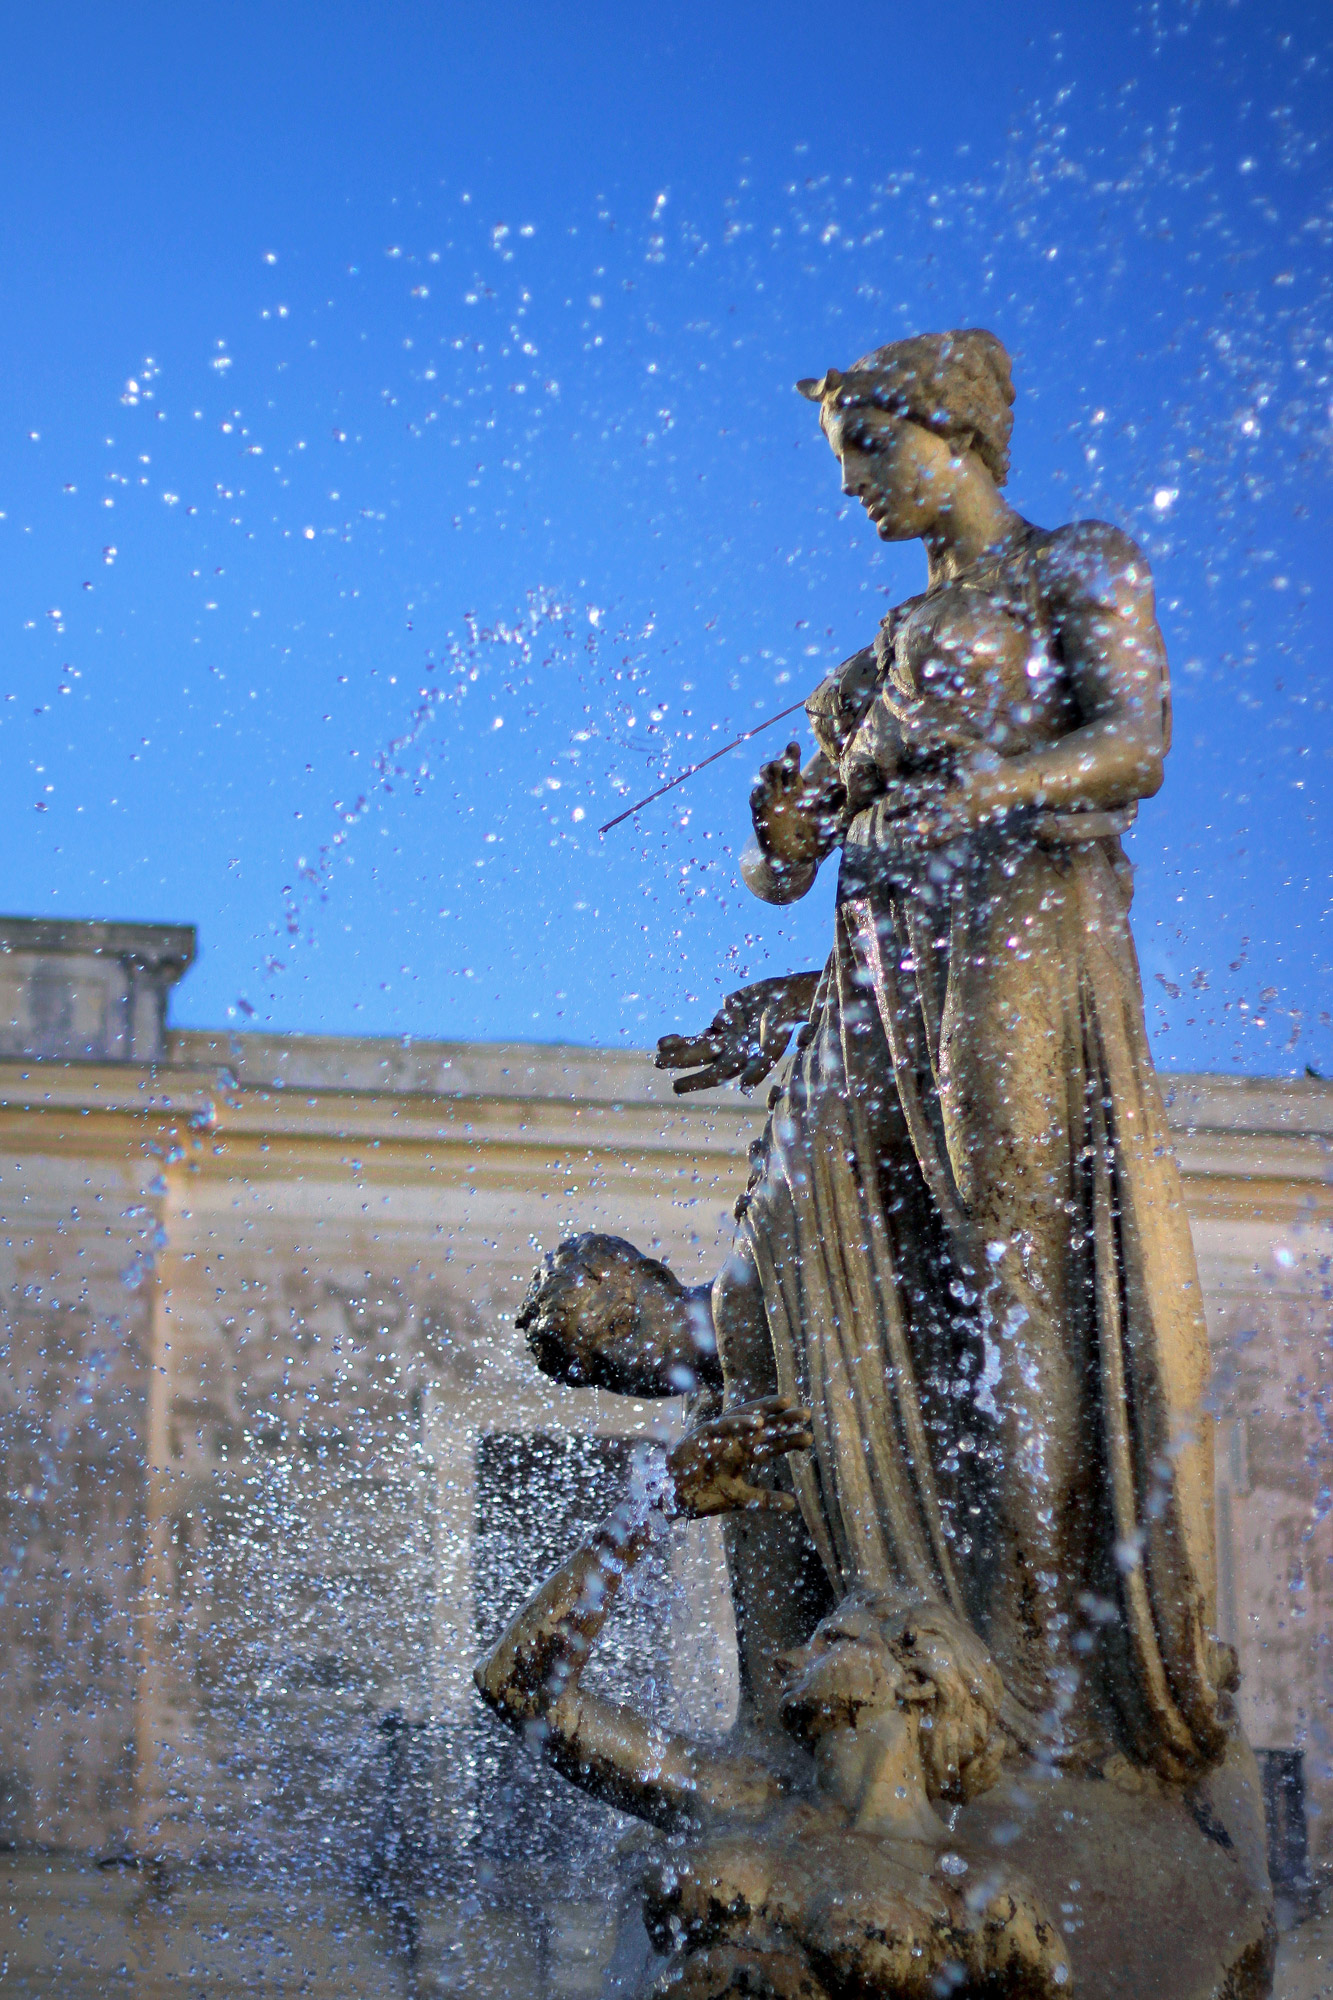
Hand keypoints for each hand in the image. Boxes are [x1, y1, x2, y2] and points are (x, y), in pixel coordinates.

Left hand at [654, 972, 819, 1095]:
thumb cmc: (780, 1025)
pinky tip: (687, 1032)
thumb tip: (744, 1089)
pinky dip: (703, 1027)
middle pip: (700, 1057)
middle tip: (657, 1062)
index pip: (713, 1075)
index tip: (676, 1087)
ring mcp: (727, 1034)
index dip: (695, 1082)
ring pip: (698, 1042)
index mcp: (740, 1061)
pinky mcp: (726, 1016)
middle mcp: (731, 1049)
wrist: (786, 998)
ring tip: (659, 1045)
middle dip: (680, 1060)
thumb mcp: (771, 1048)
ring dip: (679, 1045)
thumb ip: (758, 1068)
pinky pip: (711, 1024)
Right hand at [666, 1395, 813, 1516]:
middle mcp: (735, 1441)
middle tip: (806, 1413)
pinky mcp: (703, 1433)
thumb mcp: (741, 1498)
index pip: (772, 1444)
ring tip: (786, 1404)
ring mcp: (720, 1435)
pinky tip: (757, 1422)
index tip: (809, 1436)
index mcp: (745, 1454)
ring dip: (765, 1410)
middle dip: (784, 1418)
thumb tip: (794, 1505)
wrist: (675, 1499)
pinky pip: (723, 1424)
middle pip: (765, 1426)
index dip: (790, 1439)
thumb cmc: (705, 1495)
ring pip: (746, 1417)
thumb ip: (764, 1499)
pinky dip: (739, 1422)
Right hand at [750, 742, 844, 870]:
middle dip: (782, 759)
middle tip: (789, 753)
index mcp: (800, 789)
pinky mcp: (760, 816)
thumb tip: (842, 788)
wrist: (792, 862)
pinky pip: (755, 802)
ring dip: (767, 773)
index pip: (796, 767)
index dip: (793, 754)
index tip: (794, 746)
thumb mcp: (828, 825)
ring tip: (772, 769)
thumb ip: (834, 807)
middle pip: (779, 768)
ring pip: (765, 781)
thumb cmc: (813, 841)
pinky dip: (757, 795)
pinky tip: (760, 792)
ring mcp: (770, 803)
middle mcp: (784, 792)